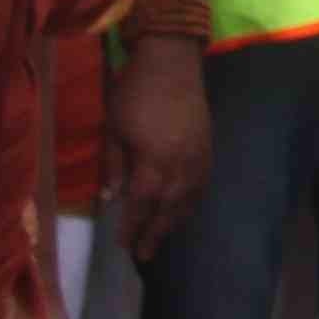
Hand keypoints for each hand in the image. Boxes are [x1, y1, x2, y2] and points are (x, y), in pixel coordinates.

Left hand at [104, 33, 212, 264]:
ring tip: (162, 236)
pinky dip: (191, 201)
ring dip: (175, 221)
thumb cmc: (134, 93)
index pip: (142, 204)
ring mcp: (199, 157)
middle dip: (155, 232)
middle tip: (144, 255)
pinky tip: (183, 207)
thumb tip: (111, 197)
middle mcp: (182, 165)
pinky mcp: (207, 147)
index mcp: (155, 162)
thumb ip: (113, 165)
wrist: (172, 63)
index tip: (123, 245)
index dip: (132, 226)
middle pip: (169, 208)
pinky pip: (201, 184)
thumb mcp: (113, 129)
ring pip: (189, 199)